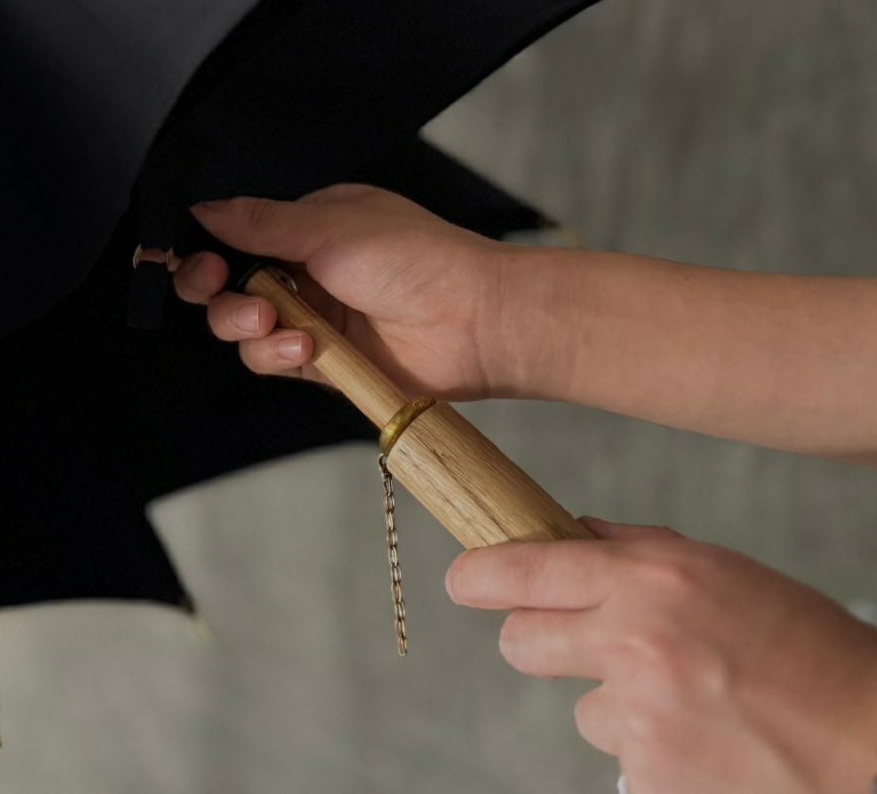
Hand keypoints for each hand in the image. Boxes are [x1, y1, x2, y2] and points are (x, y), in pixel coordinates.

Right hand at [172, 184, 550, 400]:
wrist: (473, 320)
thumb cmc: (415, 258)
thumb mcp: (330, 226)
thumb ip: (261, 222)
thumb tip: (202, 209)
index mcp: (309, 226)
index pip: (237, 235)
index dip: (205, 249)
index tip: (181, 257)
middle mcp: (306, 270)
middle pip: (229, 284)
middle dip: (214, 288)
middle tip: (217, 286)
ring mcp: (314, 317)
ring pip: (243, 328)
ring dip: (245, 324)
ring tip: (272, 321)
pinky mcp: (323, 362)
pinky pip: (272, 361)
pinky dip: (276, 355)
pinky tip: (305, 348)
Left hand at [446, 520, 876, 792]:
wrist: (870, 740)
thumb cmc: (802, 645)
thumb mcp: (717, 569)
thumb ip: (633, 547)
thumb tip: (570, 532)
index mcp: (648, 578)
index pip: (520, 570)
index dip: (478, 576)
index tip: (465, 580)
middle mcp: (633, 642)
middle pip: (520, 641)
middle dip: (538, 638)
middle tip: (584, 641)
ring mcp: (640, 718)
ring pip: (580, 706)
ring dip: (616, 701)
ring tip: (687, 698)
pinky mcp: (650, 780)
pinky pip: (620, 755)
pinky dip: (651, 749)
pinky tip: (702, 738)